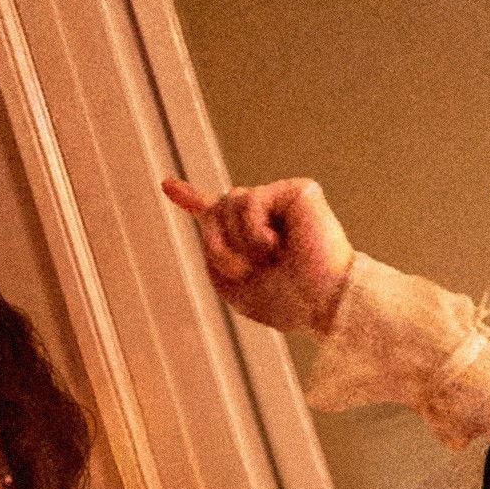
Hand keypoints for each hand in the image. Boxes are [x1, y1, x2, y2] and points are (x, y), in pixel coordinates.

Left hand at [164, 175, 352, 335]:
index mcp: (252, 238)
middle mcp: (267, 216)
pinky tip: (278, 243)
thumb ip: (213, 250)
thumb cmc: (287, 302)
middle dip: (219, 246)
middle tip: (249, 270)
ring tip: (270, 258)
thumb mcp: (233, 286)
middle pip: (215, 211)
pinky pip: (250, 200)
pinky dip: (255, 230)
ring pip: (228, 201)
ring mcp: (283, 201)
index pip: (217, 215)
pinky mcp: (298, 191)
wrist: (323, 303)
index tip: (166, 184)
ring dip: (238, 241)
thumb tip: (208, 210)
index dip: (190, 198)